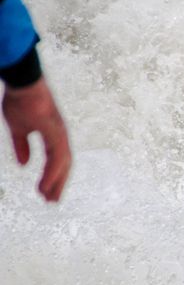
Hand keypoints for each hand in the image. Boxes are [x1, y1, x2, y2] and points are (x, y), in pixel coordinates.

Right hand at [3, 77, 70, 201]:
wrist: (22, 83)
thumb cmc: (20, 101)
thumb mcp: (18, 128)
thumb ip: (21, 146)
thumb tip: (24, 164)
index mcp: (52, 135)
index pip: (56, 161)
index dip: (52, 176)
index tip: (45, 192)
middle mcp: (60, 136)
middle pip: (63, 165)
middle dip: (58, 184)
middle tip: (51, 201)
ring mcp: (60, 134)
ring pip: (63, 164)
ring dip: (57, 182)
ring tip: (49, 198)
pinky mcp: (56, 133)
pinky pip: (57, 158)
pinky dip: (53, 173)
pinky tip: (47, 184)